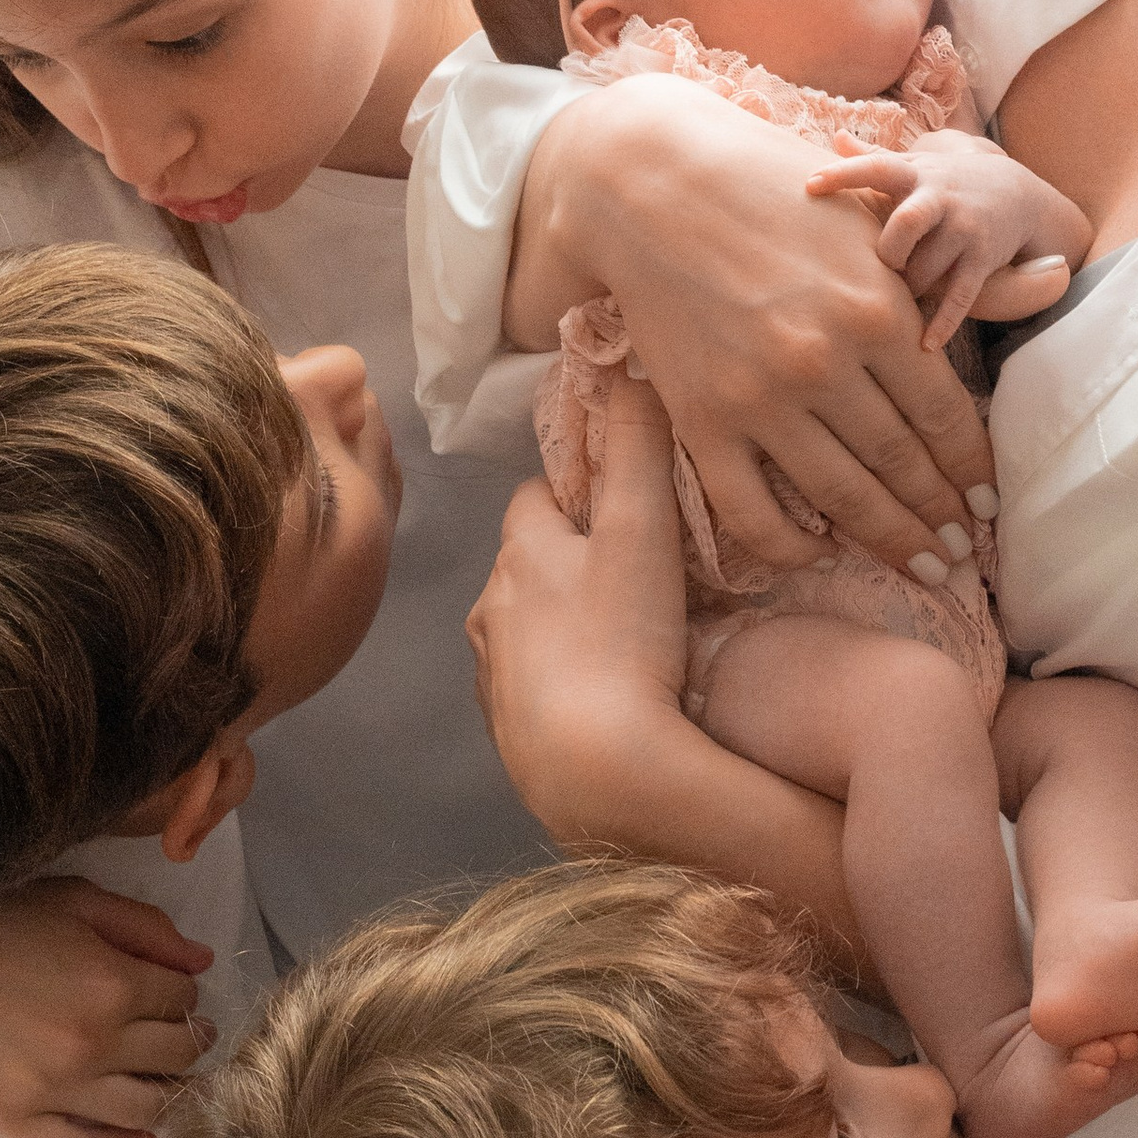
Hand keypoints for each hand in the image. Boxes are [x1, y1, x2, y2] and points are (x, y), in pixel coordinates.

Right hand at [0, 880, 215, 1137]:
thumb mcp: (76, 900)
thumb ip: (146, 929)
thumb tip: (203, 964)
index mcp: (111, 983)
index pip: (182, 999)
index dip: (183, 992)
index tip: (171, 992)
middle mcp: (91, 1043)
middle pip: (176, 1056)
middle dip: (190, 1042)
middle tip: (185, 1037)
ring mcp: (51, 1088)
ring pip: (143, 1108)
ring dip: (171, 1095)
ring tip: (170, 1082)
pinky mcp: (12, 1119)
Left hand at [467, 380, 690, 837]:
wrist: (595, 773)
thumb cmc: (620, 642)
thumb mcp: (642, 529)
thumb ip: (640, 444)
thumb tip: (630, 365)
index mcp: (519, 552)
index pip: (537, 496)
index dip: (583, 494)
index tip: (629, 507)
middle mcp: (492, 609)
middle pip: (534, 563)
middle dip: (577, 560)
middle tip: (645, 576)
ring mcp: (496, 676)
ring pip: (533, 626)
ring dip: (571, 623)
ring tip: (635, 640)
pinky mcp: (509, 733)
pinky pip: (536, 686)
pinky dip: (566, 680)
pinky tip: (612, 696)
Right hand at [514, 84, 993, 574]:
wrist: (651, 185)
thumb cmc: (775, 192)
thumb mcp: (875, 222)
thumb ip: (953, 275)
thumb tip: (1052, 282)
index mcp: (878, 313)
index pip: (946, 419)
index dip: (973, 471)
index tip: (988, 506)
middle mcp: (825, 363)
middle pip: (903, 466)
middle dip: (941, 518)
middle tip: (961, 553)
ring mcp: (759, 398)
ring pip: (842, 497)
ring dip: (890, 542)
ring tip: (922, 567)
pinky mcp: (700, 420)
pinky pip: (752, 510)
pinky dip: (789, 544)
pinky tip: (818, 550)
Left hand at [807, 132, 1078, 355]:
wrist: (1017, 191)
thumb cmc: (946, 181)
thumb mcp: (915, 164)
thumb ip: (873, 157)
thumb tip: (834, 136)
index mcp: (915, 174)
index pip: (877, 168)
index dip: (843, 175)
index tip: (809, 187)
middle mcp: (940, 199)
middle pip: (907, 223)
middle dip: (889, 252)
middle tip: (879, 270)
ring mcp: (964, 230)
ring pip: (928, 270)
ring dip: (907, 291)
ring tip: (895, 301)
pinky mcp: (983, 259)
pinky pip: (960, 297)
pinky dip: (943, 323)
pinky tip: (925, 344)